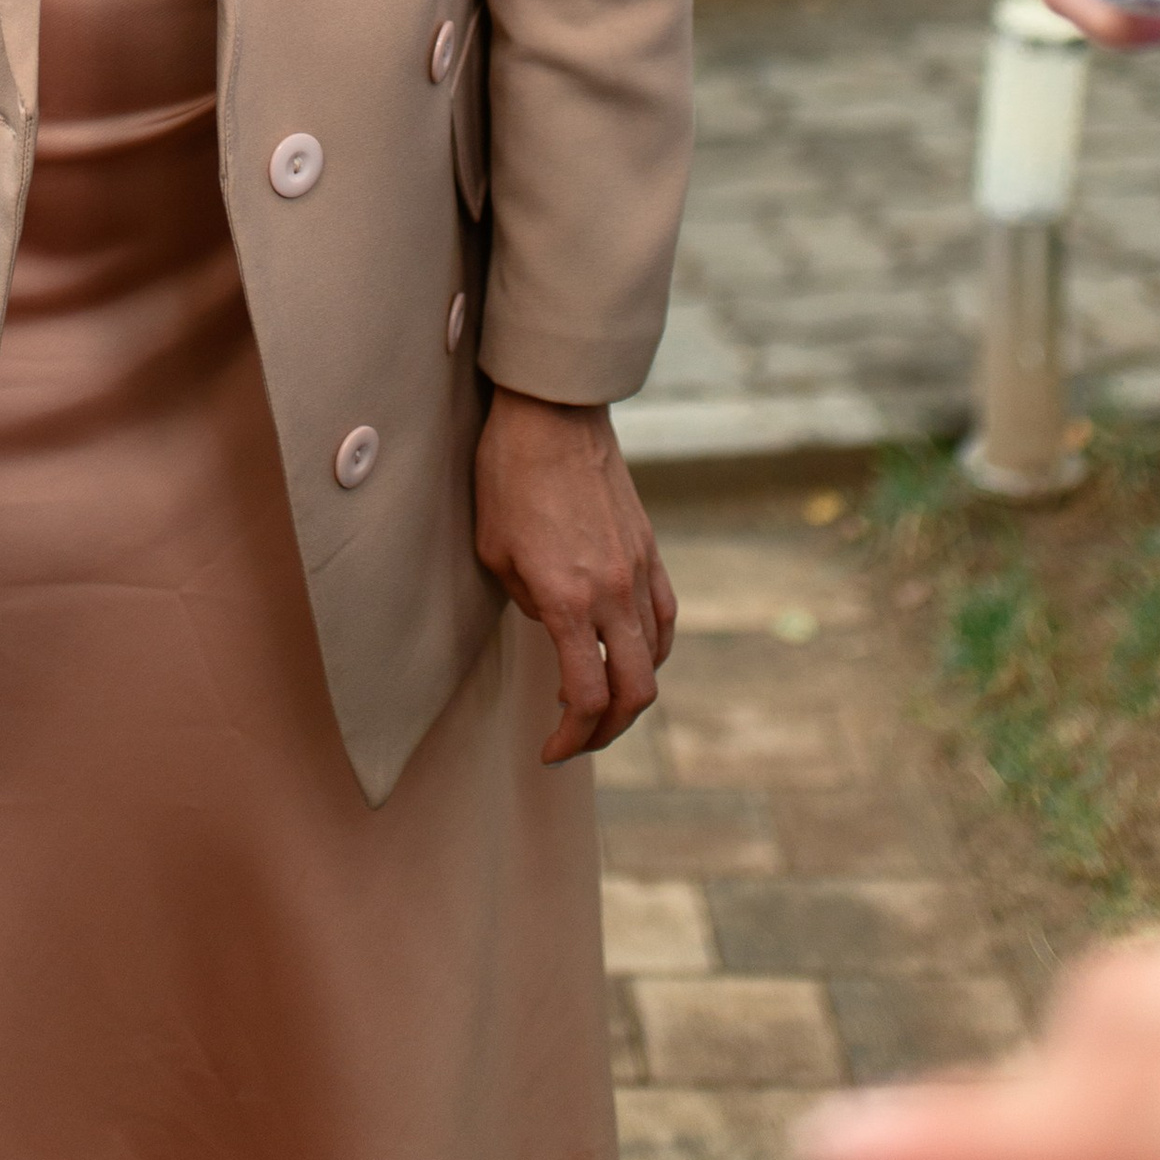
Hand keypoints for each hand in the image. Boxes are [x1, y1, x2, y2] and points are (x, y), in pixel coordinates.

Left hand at [474, 391, 675, 762]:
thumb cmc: (508, 475)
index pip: (588, 697)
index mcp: (569, 599)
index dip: (571, 736)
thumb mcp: (495, 551)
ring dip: (631, 692)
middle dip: (607, 732)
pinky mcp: (649, 549)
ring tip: (598, 700)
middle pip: (635, 694)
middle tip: (577, 740)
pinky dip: (651, 649)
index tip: (550, 747)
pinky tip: (628, 654)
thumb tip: (554, 628)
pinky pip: (664, 617)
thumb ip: (529, 604)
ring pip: (656, 658)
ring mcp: (639, 570)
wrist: (552, 413)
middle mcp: (614, 592)